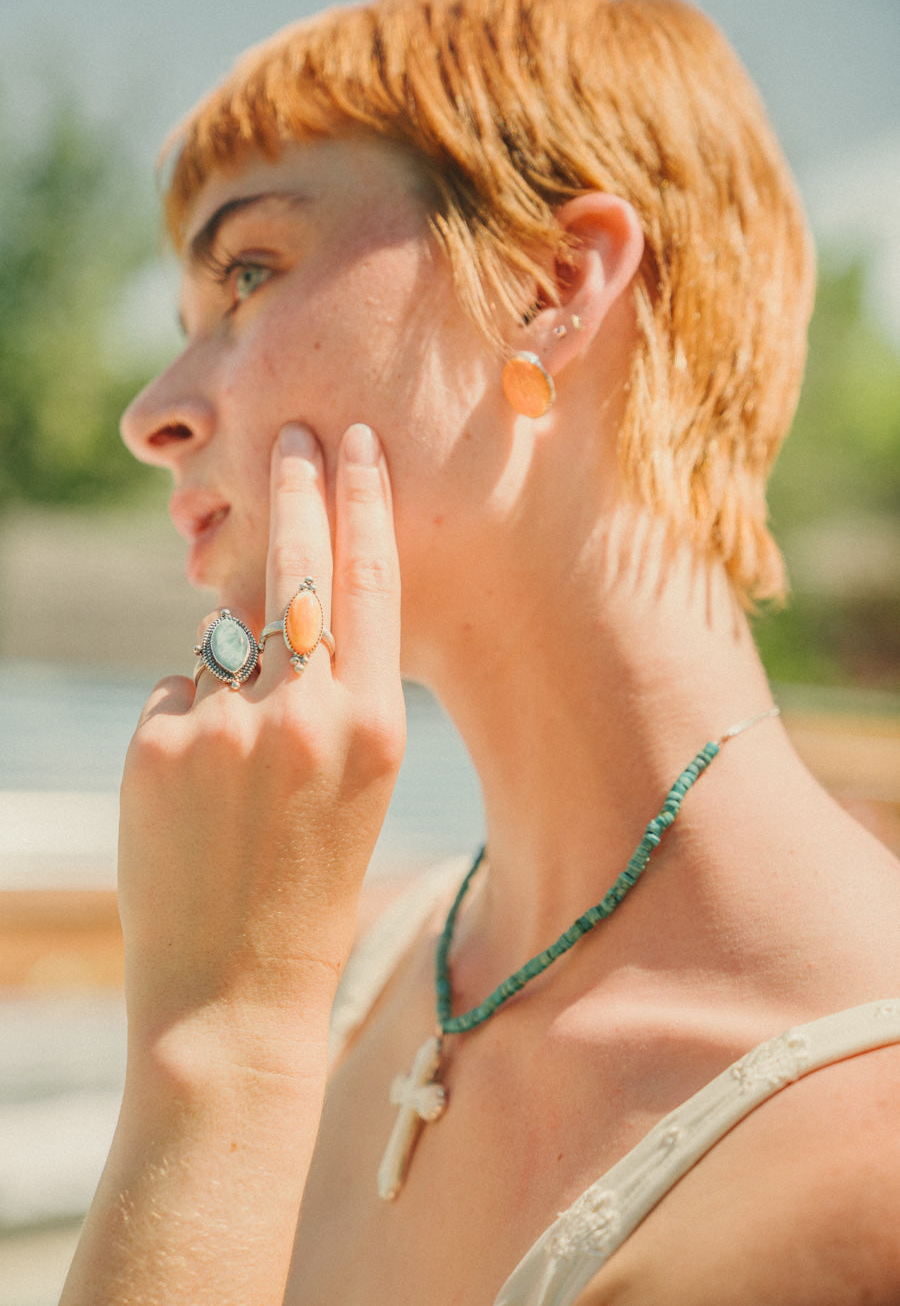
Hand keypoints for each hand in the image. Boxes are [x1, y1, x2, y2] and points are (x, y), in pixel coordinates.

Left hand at [117, 421, 404, 1076]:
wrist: (235, 991)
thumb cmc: (311, 886)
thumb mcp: (358, 787)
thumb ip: (335, 694)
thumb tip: (281, 606)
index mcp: (376, 727)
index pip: (370, 580)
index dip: (362, 499)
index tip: (350, 441)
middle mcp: (308, 714)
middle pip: (296, 564)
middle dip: (293, 486)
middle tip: (287, 432)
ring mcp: (227, 726)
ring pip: (223, 639)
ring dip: (228, 671)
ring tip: (237, 773)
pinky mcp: (157, 742)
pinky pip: (176, 692)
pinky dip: (183, 723)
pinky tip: (193, 798)